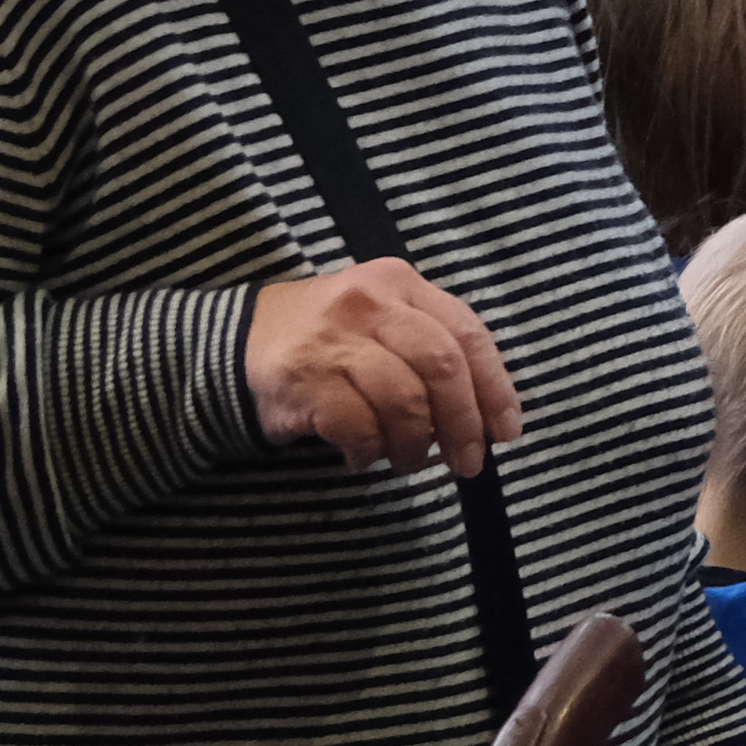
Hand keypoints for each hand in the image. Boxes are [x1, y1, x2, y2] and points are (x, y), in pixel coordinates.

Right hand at [243, 256, 526, 476]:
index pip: (466, 333)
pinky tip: (364, 457)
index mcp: (401, 283)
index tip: (507, 430)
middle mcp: (370, 303)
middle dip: (464, 422)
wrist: (238, 343)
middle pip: (441, 365)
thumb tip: (486, 416)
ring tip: (409, 460)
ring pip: (404, 401)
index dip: (494, 386)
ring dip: (415, 444)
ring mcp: (335, 339)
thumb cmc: (331, 339)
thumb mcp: (383, 320)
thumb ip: (432, 352)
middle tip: (467, 462)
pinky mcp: (304, 379)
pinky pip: (359, 427)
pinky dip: (370, 452)